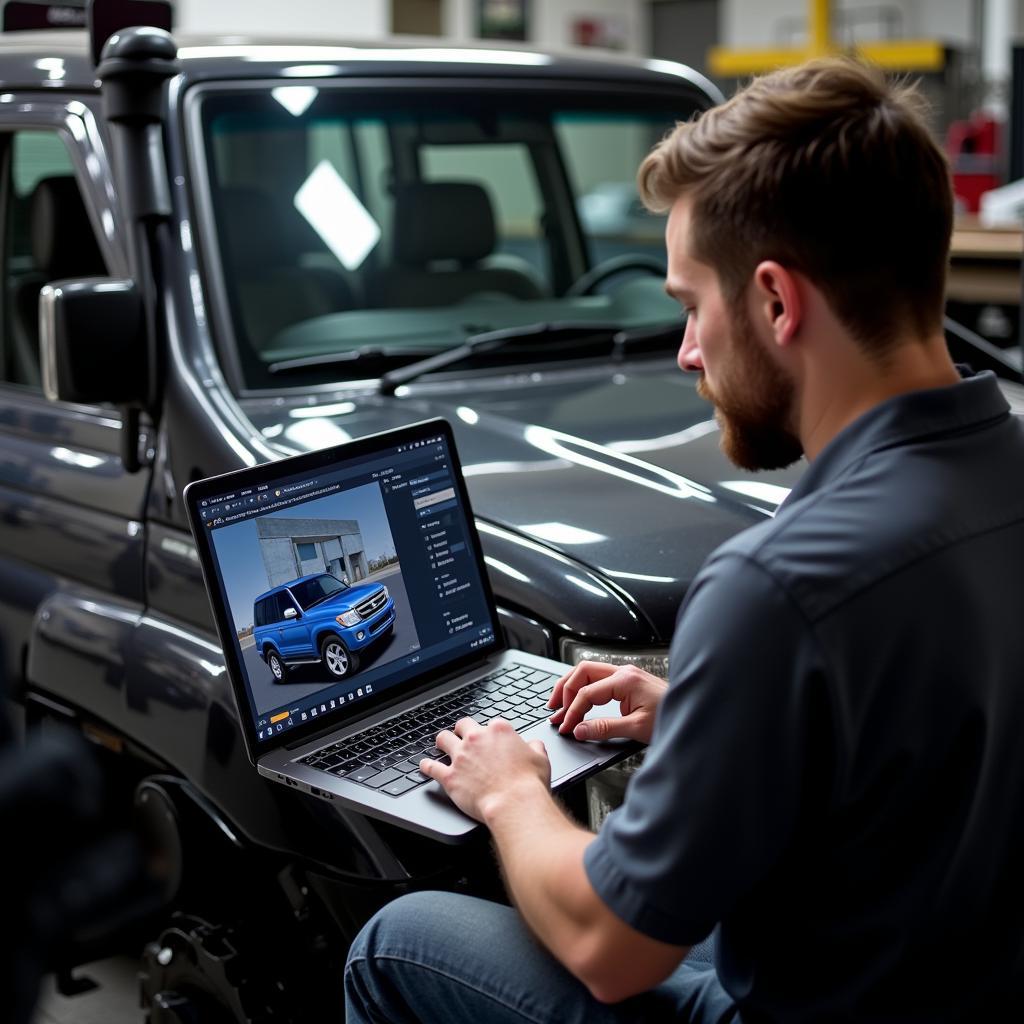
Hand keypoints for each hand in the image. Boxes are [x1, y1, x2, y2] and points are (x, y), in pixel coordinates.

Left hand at [421, 717, 550, 821]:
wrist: (514, 803)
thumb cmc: (529, 783)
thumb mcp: (541, 758)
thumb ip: (535, 747)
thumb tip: (533, 745)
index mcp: (499, 731)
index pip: (489, 724)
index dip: (489, 733)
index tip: (489, 740)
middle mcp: (477, 739)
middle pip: (462, 725)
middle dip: (461, 730)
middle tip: (461, 735)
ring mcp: (461, 756)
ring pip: (443, 739)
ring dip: (442, 741)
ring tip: (441, 744)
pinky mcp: (450, 776)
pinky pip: (431, 767)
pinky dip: (426, 766)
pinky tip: (424, 765)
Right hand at [547, 661, 667, 744]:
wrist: (693, 713)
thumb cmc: (672, 718)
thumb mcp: (636, 728)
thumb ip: (605, 728)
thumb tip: (580, 730)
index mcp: (625, 680)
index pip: (587, 692)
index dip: (572, 711)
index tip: (566, 727)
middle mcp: (624, 672)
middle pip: (582, 672)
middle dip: (564, 690)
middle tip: (554, 710)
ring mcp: (626, 674)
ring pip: (588, 672)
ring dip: (572, 687)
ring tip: (559, 704)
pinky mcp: (628, 681)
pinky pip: (599, 679)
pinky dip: (584, 688)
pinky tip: (579, 699)